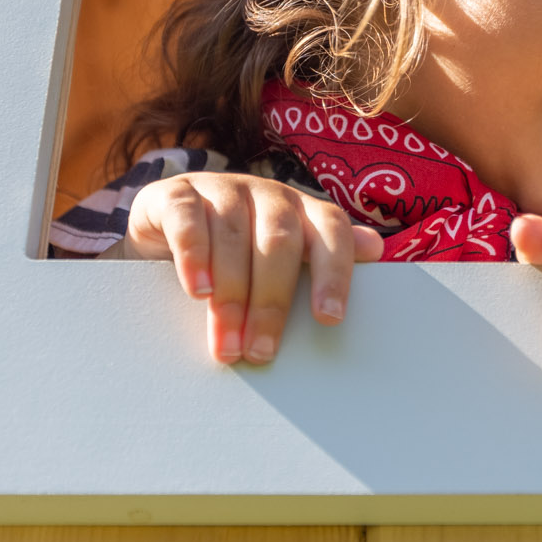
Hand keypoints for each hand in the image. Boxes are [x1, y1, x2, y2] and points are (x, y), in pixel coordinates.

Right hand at [123, 172, 382, 365]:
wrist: (165, 223)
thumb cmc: (236, 251)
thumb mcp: (280, 255)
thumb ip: (322, 255)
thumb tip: (376, 248)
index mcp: (301, 210)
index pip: (331, 230)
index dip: (334, 272)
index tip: (329, 319)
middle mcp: (266, 194)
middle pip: (280, 241)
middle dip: (272, 301)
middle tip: (262, 352)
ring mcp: (221, 189)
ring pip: (233, 236)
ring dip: (231, 295)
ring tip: (226, 344)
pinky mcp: (176, 194)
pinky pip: (188, 220)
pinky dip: (194, 256)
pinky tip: (198, 291)